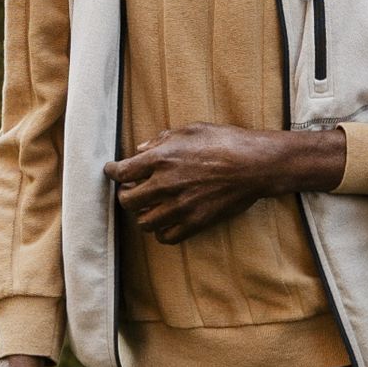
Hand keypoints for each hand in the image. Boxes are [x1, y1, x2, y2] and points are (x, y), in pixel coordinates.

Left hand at [105, 122, 343, 243]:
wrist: (255, 165)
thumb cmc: (225, 141)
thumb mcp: (190, 130)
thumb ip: (161, 140)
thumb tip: (140, 150)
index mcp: (161, 158)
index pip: (121, 172)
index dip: (112, 173)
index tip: (113, 172)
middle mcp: (165, 184)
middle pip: (127, 201)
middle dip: (125, 196)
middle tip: (132, 190)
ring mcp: (180, 206)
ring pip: (143, 222)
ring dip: (143, 215)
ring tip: (150, 207)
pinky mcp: (195, 222)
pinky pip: (166, 237)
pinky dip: (161, 231)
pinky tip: (166, 221)